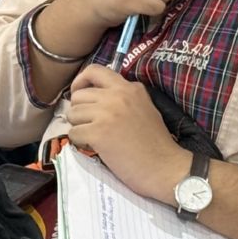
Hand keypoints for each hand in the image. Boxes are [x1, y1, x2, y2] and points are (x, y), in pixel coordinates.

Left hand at [62, 65, 186, 200]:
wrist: (164, 167)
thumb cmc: (155, 143)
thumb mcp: (143, 107)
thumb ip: (122, 97)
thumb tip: (95, 95)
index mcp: (129, 88)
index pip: (94, 70)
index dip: (80, 82)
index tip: (80, 95)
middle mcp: (117, 95)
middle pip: (79, 96)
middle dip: (79, 111)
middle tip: (89, 124)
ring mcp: (106, 113)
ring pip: (73, 113)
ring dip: (79, 127)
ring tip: (94, 137)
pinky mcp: (98, 133)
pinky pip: (74, 133)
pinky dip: (79, 142)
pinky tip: (94, 147)